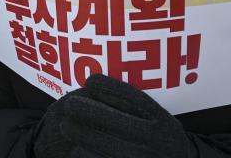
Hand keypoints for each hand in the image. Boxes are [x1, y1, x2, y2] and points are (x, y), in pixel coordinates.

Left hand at [34, 74, 194, 157]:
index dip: (112, 88)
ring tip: (65, 126)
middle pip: (120, 123)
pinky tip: (75, 149)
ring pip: (109, 147)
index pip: (138, 101)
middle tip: (69, 105)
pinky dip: (86, 155)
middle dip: (90, 112)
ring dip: (83, 135)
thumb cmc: (159, 139)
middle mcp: (159, 142)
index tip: (90, 80)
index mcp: (165, 123)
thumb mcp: (159, 120)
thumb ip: (136, 106)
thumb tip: (95, 84)